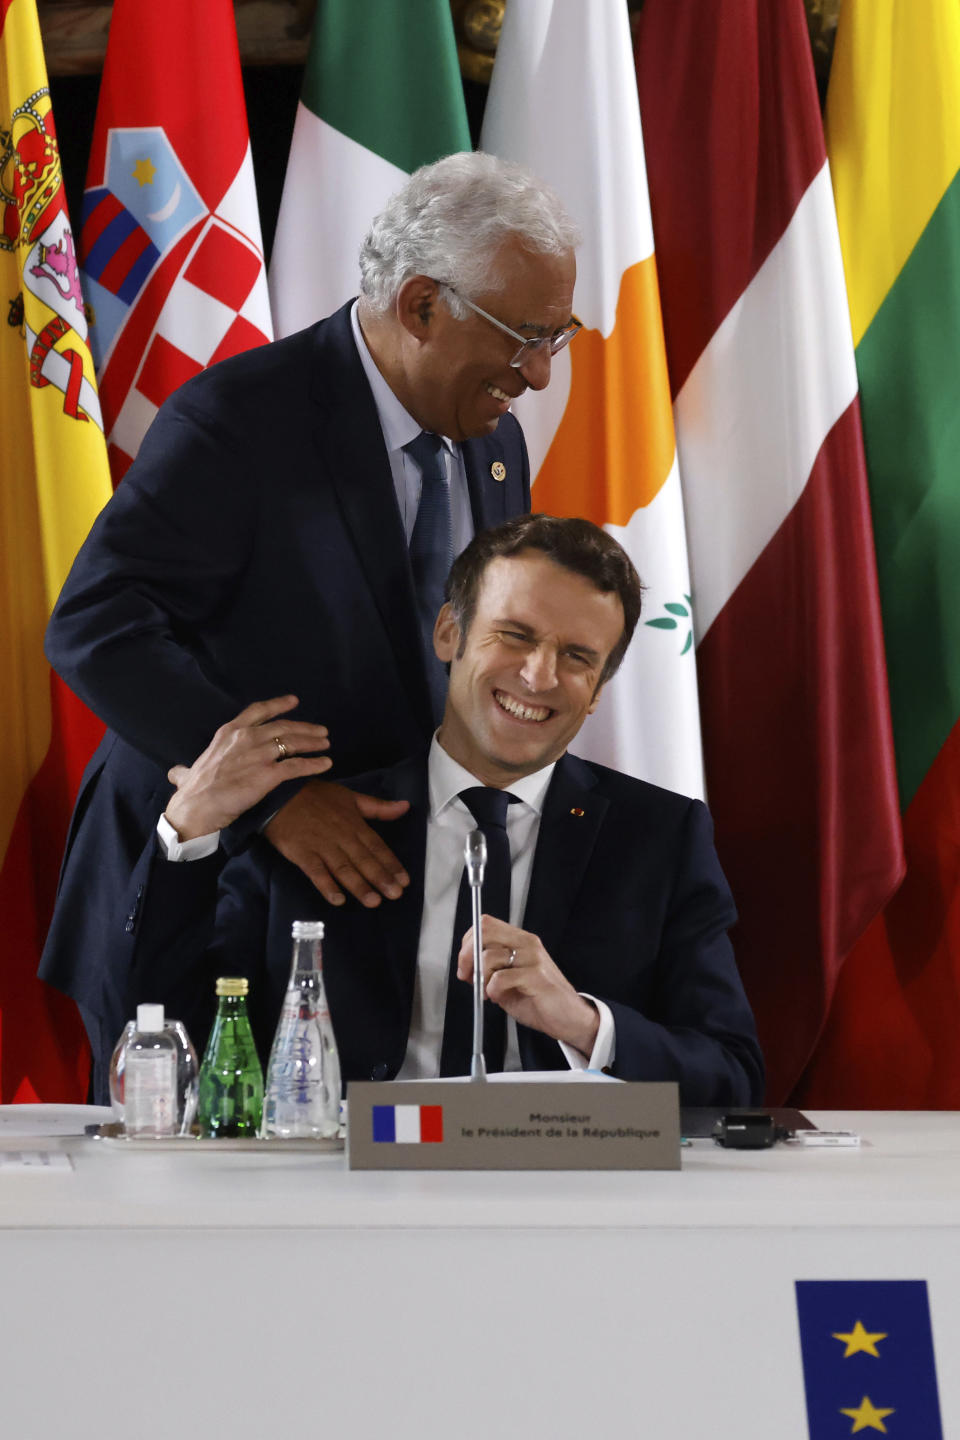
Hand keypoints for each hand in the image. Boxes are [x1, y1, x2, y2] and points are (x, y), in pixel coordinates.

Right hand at [164, 695, 331, 839]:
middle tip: (321, 730)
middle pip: (283, 727)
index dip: (278, 705)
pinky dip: (314, 764)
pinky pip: (297, 766)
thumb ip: (184, 770)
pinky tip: (326, 764)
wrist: (195, 807)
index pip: (258, 711)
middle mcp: (246, 738)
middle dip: (305, 727)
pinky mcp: (268, 774)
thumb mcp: (186, 772)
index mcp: (229, 732)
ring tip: (326, 744)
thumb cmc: (191, 793)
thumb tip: (175, 773)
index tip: (294, 701)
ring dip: (313, 742)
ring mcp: (258, 755)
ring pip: (293, 742)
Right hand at [264, 779, 409, 907]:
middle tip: (395, 895)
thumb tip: (406, 807)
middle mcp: (341, 837)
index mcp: (354, 824)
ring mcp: (321, 846)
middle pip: (363, 860)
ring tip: (373, 902)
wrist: (280, 793)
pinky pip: (316, 872)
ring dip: (359, 886)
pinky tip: (338, 900)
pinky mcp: (302, 854)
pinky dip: (326, 886)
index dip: (391, 864)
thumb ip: (378, 807)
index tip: (404, 880)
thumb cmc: (316, 796)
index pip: (376, 846)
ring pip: (343, 868)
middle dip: (380, 878)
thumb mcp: (350, 797)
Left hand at [457, 916, 599, 1056]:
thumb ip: (490, 968)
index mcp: (521, 941)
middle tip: (468, 975)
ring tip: (488, 992)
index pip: (486, 924)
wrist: (569, 1018)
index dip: (467, 943)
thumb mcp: (509, 979)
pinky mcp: (536, 977)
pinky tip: (497, 996)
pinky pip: (501, 977)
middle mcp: (527, 944)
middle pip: (485, 931)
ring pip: (489, 956)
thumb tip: (467, 966)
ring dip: (480, 978)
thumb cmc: (540, 999)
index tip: (465, 964)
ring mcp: (533, 958)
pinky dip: (492, 989)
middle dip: (467, 955)